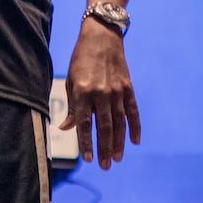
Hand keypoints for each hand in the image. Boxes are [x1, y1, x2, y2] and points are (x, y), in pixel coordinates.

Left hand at [58, 18, 140, 169]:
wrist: (102, 35)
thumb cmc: (81, 58)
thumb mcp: (71, 80)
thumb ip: (72, 105)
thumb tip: (67, 128)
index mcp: (83, 91)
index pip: (84, 123)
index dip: (86, 142)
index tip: (88, 159)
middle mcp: (101, 92)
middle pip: (104, 127)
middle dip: (104, 148)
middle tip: (104, 166)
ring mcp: (117, 90)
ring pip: (119, 123)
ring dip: (118, 143)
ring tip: (116, 159)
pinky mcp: (128, 87)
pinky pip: (133, 111)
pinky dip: (135, 127)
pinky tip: (134, 141)